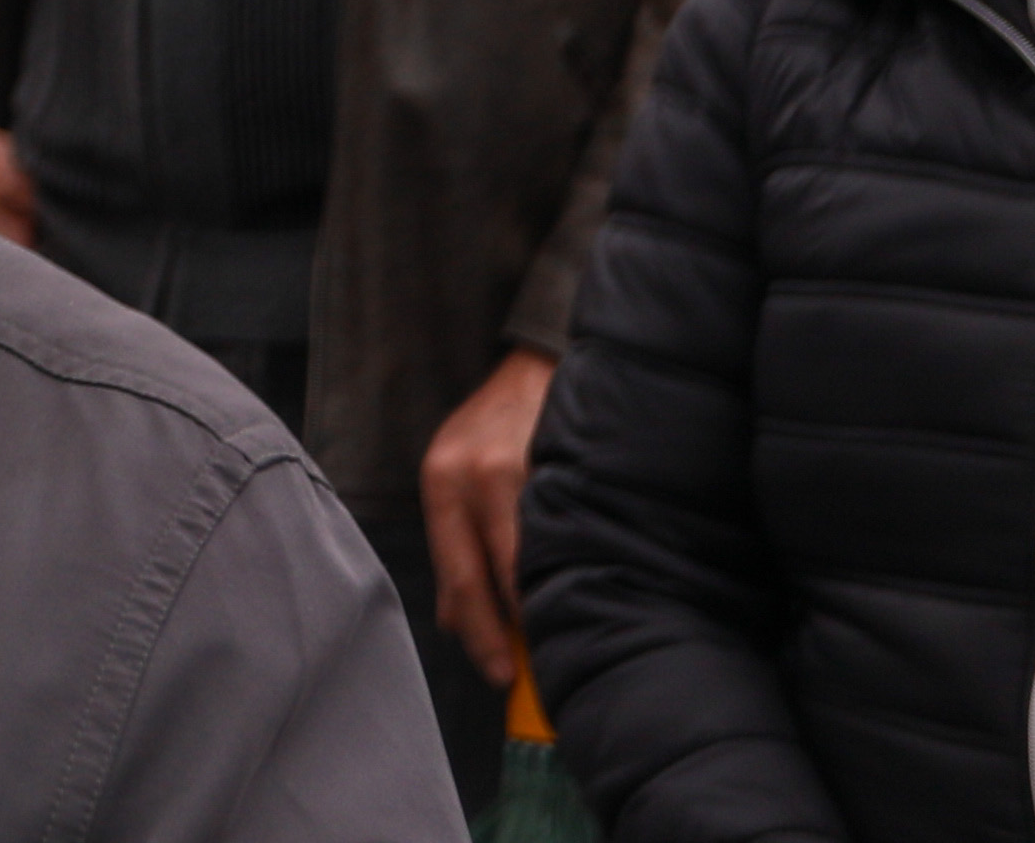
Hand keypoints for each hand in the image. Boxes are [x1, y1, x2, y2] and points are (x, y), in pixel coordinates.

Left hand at [419, 348, 557, 680]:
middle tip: (534, 673)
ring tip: (566, 636)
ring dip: (548, 603)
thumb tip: (455, 622)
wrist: (538, 360)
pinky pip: (573, 528)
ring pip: (536, 559)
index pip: (458, 575)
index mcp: (442, 482)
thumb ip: (457, 547)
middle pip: (496, 576)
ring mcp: (525, 466)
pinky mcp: (568, 459)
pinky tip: (592, 585)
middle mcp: (476, 474)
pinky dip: (579, 564)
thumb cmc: (496, 430)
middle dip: (514, 632)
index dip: (478, 633)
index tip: (497, 674)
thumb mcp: (457, 478)